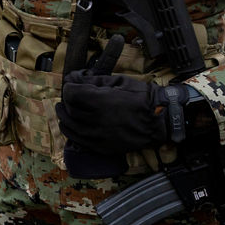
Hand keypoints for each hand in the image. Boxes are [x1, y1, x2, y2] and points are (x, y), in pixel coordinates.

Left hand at [56, 39, 195, 156]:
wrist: (162, 120)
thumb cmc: (143, 97)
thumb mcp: (120, 81)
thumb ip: (95, 80)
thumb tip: (75, 78)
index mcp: (101, 100)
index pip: (72, 93)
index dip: (69, 87)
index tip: (72, 84)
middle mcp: (97, 119)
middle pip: (70, 109)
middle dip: (67, 100)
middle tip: (68, 95)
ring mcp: (100, 135)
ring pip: (72, 126)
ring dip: (64, 116)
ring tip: (62, 109)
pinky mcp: (103, 146)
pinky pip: (79, 140)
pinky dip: (70, 132)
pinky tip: (68, 126)